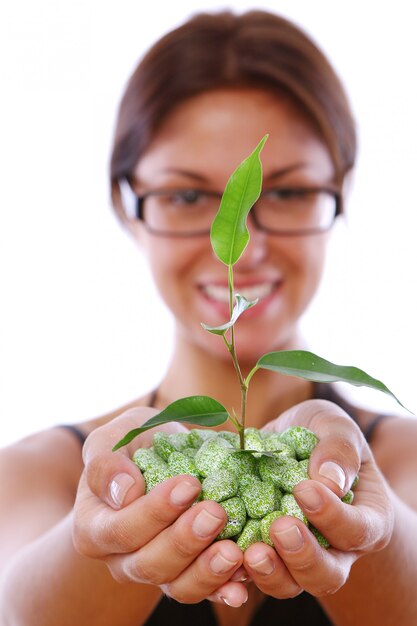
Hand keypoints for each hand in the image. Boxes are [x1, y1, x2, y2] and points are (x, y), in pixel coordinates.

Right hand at [72, 408, 246, 606]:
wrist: (159, 455)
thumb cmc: (132, 445)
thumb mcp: (112, 440)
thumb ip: (106, 463)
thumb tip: (124, 492)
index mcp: (94, 527)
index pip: (122, 529)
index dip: (156, 512)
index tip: (189, 484)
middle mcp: (121, 558)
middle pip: (149, 564)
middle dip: (185, 541)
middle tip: (215, 513)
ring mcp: (155, 571)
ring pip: (177, 585)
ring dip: (207, 571)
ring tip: (233, 552)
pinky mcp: (185, 575)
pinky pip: (203, 589)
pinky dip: (224, 587)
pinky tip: (243, 580)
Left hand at [243, 398, 393, 597]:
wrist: (289, 442)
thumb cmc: (320, 432)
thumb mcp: (334, 425)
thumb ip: (338, 448)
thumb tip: (330, 480)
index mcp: (365, 518)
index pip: (357, 530)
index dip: (333, 517)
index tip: (304, 490)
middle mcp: (336, 549)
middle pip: (327, 574)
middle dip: (303, 556)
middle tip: (280, 527)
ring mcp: (297, 558)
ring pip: (289, 584)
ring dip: (270, 572)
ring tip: (250, 552)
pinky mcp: (264, 555)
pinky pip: (251, 575)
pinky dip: (237, 570)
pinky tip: (223, 553)